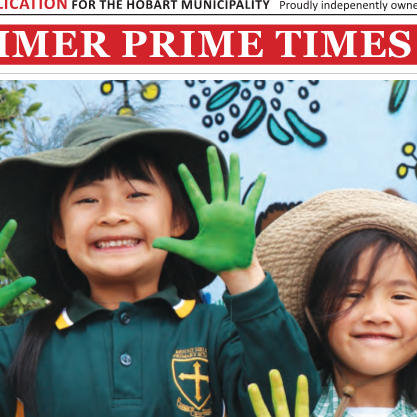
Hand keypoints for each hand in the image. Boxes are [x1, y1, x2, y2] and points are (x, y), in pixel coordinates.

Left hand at [153, 148, 265, 274]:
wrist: (233, 267)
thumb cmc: (213, 260)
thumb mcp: (192, 252)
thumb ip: (174, 245)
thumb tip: (154, 243)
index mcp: (205, 215)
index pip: (194, 193)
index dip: (188, 180)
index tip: (180, 165)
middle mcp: (219, 209)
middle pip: (215, 182)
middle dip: (212, 165)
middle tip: (209, 148)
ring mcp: (233, 211)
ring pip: (233, 185)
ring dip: (234, 170)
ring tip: (234, 154)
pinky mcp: (246, 216)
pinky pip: (253, 198)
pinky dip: (258, 186)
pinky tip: (262, 174)